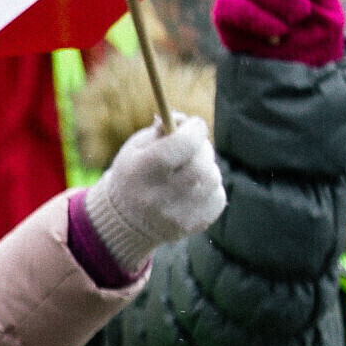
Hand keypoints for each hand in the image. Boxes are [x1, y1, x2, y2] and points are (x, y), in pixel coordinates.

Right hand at [84, 113, 224, 269]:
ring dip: (206, 167)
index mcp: (141, 172)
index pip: (179, 146)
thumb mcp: (137, 148)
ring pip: (212, 179)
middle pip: (200, 164)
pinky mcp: (193, 225)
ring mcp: (177, 215)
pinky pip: (217, 197)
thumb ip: (162, 129)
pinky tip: (193, 188)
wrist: (128, 221)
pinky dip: (210, 187)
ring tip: (190, 168)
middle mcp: (158, 197)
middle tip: (195, 145)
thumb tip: (185, 121)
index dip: (193, 130)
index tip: (195, 124)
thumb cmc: (135, 174)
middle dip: (203, 148)